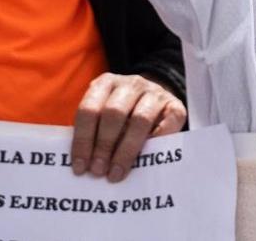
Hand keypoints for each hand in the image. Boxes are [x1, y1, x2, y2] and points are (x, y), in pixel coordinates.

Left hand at [69, 73, 185, 181]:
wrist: (156, 104)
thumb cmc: (123, 118)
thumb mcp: (103, 118)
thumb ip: (93, 134)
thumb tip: (84, 165)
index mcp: (106, 83)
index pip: (89, 109)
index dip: (83, 140)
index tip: (80, 167)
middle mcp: (131, 84)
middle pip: (114, 113)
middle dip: (103, 145)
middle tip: (98, 171)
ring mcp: (155, 93)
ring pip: (140, 119)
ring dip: (125, 150)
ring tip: (116, 172)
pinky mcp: (175, 106)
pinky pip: (166, 125)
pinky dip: (155, 143)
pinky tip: (146, 159)